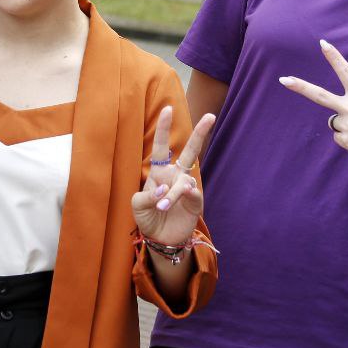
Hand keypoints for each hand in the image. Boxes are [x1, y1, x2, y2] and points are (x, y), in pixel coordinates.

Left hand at [131, 106, 214, 246]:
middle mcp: (175, 176)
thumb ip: (146, 196)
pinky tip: (172, 203)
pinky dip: (182, 197)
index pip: (161, 147)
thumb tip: (162, 190)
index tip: (167, 109)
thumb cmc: (147, 216)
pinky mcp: (195, 202)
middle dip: (200, 133)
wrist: (160, 238)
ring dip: (172, 194)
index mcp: (159, 171)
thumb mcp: (137, 205)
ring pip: (185, 181)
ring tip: (162, 207)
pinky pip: (192, 194)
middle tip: (210, 116)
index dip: (163, 128)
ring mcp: (187, 188)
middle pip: (191, 150)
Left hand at [280, 39, 347, 175]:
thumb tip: (336, 120)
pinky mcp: (345, 140)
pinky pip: (340, 138)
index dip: (334, 57)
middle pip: (320, 95)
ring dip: (347, 128)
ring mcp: (347, 124)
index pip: (346, 72)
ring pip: (335, 123)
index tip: (323, 44)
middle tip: (284, 80)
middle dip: (300, 87)